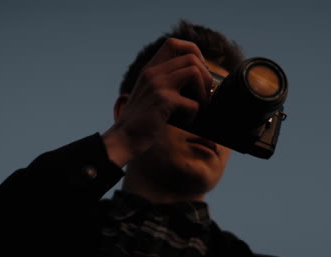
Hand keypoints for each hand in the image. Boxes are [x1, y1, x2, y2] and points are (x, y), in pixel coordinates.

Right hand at [102, 38, 212, 166]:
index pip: (174, 43)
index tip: (198, 70)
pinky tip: (185, 121)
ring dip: (204, 91)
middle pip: (191, 57)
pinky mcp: (163, 101)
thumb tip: (200, 81)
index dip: (193, 52)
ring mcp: (158, 85)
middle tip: (204, 94)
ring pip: (194, 72)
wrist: (123, 139)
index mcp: (150, 69)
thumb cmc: (142, 121)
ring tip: (200, 105)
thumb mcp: (151, 94)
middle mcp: (153, 72)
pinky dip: (194, 114)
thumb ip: (167, 83)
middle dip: (206, 76)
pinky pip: (193, 102)